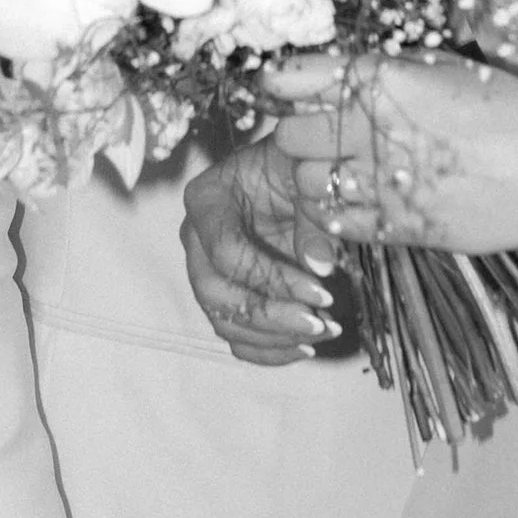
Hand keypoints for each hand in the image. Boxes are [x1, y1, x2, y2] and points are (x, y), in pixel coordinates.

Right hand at [181, 138, 339, 361]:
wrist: (291, 171)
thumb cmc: (295, 166)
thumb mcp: (308, 179)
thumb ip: (314, 220)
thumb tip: (321, 265)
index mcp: (206, 199)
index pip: (226, 251)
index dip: (272, 278)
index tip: (323, 292)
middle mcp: (194, 239)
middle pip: (215, 294)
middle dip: (270, 315)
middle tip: (319, 322)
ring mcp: (204, 271)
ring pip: (223, 321)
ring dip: (273, 337)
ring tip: (322, 332)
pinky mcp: (222, 296)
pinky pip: (234, 336)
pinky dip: (267, 351)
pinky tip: (304, 348)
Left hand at [261, 50, 517, 256]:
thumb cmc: (508, 108)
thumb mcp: (445, 68)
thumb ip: (388, 72)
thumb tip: (340, 74)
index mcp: (383, 81)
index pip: (292, 79)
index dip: (282, 84)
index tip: (285, 87)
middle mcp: (371, 131)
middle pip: (291, 137)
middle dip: (299, 134)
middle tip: (320, 135)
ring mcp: (381, 184)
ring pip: (304, 184)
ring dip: (314, 176)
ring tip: (342, 171)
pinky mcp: (395, 226)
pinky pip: (337, 221)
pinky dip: (337, 211)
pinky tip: (362, 199)